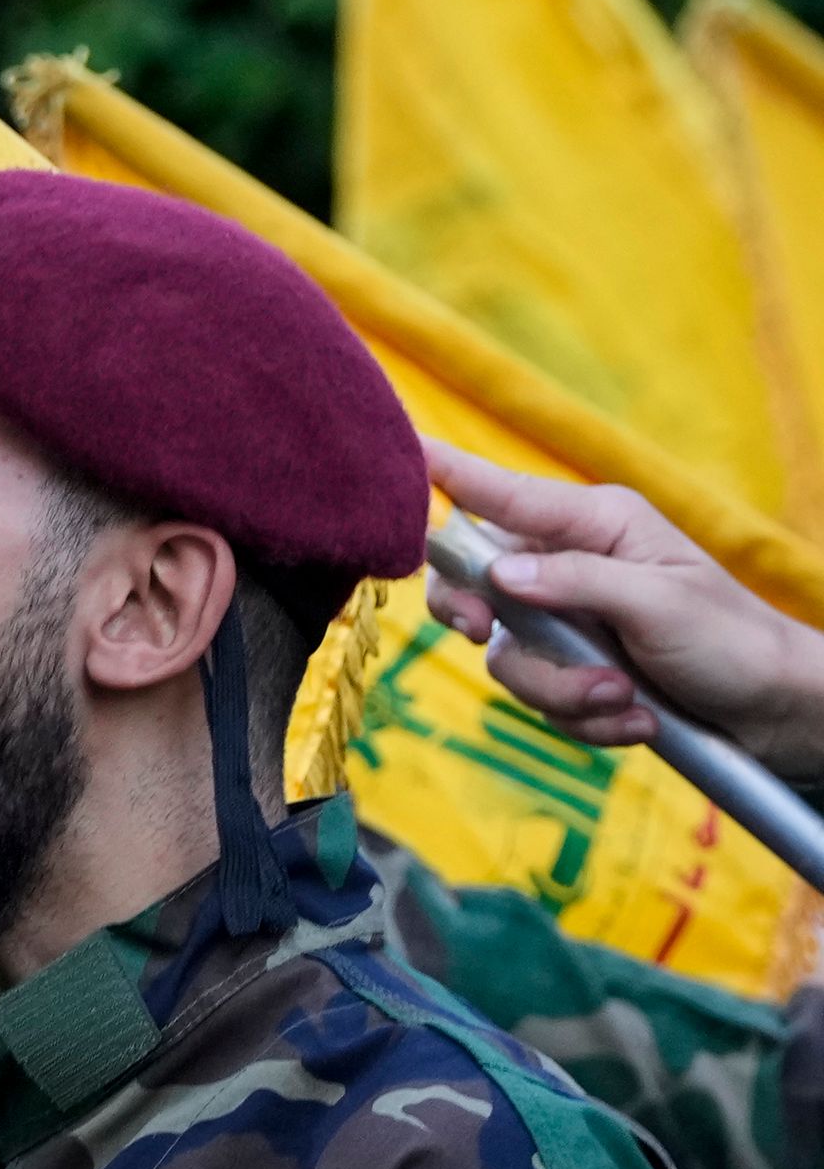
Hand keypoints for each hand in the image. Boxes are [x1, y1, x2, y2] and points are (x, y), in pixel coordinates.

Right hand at [422, 440, 823, 783]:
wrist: (773, 713)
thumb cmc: (732, 640)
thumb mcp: (659, 601)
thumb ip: (575, 582)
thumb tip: (497, 573)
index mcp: (593, 524)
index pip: (501, 492)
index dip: (443, 472)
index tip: (395, 449)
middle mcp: (567, 567)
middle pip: (468, 582)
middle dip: (476, 619)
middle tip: (480, 631)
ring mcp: (564, 624)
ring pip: (504, 657)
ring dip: (562, 691)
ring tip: (624, 698)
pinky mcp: (569, 674)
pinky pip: (536, 700)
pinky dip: (583, 719)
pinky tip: (635, 720)